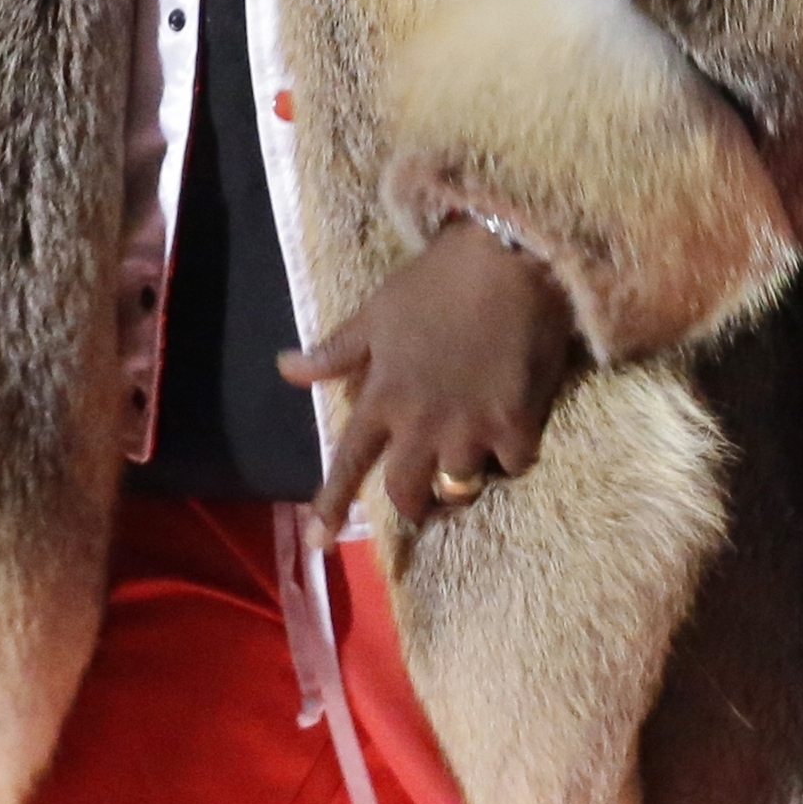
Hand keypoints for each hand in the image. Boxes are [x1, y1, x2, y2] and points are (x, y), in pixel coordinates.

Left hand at [282, 219, 580, 533]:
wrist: (512, 259)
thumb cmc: (436, 282)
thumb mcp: (376, 312)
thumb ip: (335, 352)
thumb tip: (285, 368)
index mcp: (383, 398)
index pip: (349, 463)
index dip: (331, 505)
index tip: (318, 544)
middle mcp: (422, 424)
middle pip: (408, 494)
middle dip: (412, 501)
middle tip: (421, 490)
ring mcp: (471, 428)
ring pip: (459, 488)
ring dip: (461, 479)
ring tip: (468, 459)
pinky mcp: (518, 424)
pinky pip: (513, 466)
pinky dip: (510, 456)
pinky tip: (511, 434)